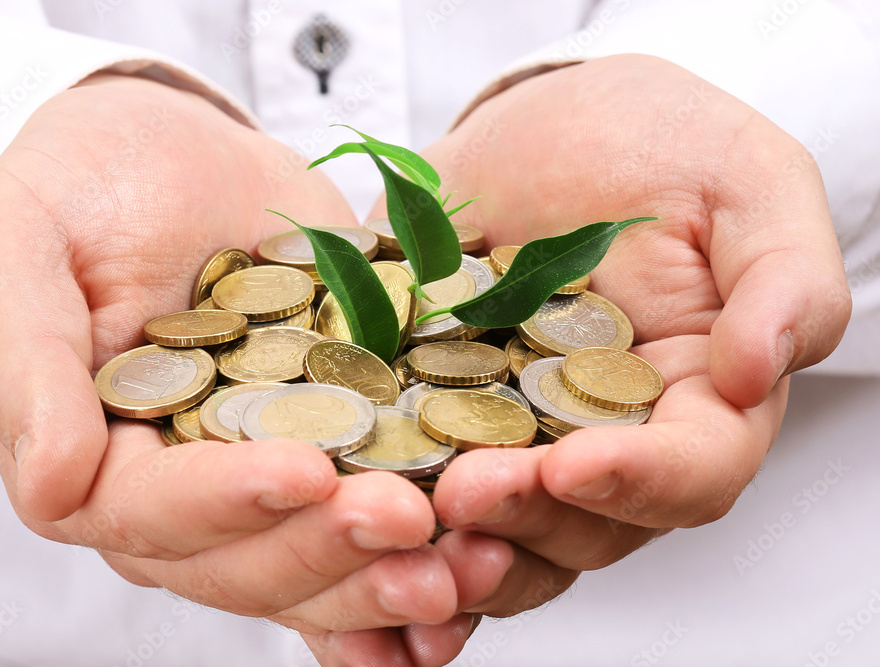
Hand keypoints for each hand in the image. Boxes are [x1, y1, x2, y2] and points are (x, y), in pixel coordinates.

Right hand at [0, 74, 459, 636]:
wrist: (169, 154)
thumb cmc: (76, 194)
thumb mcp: (11, 249)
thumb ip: (21, 365)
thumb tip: (50, 486)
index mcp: (96, 464)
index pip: (153, 515)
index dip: (229, 503)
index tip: (307, 470)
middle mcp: (184, 494)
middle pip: (250, 563)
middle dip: (332, 553)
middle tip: (414, 526)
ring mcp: (263, 479)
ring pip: (320, 565)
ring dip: (391, 580)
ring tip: (470, 566)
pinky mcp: (335, 447)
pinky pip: (370, 527)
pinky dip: (417, 563)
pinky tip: (475, 583)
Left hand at [312, 54, 850, 664]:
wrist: (550, 122)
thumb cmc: (662, 146)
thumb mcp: (746, 185)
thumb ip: (783, 280)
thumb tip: (759, 372)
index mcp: (696, 400)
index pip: (690, 473)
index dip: (638, 482)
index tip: (573, 464)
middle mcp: (609, 439)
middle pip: (585, 524)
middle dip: (525, 518)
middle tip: (466, 492)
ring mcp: (519, 436)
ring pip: (502, 529)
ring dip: (457, 543)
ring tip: (402, 526)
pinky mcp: (438, 413)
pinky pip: (419, 482)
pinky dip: (388, 512)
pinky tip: (350, 514)